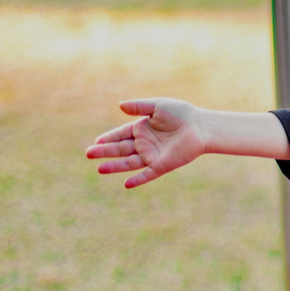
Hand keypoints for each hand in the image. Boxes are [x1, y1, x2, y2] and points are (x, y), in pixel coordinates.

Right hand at [86, 99, 206, 188]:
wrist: (201, 127)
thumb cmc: (181, 113)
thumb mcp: (158, 106)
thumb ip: (139, 106)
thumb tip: (120, 105)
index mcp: (142, 128)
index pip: (120, 135)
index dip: (108, 138)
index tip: (96, 141)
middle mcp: (145, 143)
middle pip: (120, 149)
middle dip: (105, 152)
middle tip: (89, 154)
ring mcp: (153, 155)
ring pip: (129, 163)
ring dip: (114, 166)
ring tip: (99, 168)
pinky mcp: (162, 165)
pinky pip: (148, 175)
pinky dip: (138, 180)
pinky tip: (126, 185)